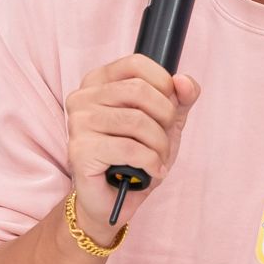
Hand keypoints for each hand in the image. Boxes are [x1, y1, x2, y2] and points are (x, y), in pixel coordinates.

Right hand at [64, 53, 199, 240]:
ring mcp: (78, 123)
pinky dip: (151, 162)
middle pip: (139, 91)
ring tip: (159, 158)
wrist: (113, 199)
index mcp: (99, 81)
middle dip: (164, 118)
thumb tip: (185, 82)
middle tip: (165, 139)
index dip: (163, 83)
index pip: (136, 63)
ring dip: (159, 145)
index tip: (169, 108)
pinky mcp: (80, 150)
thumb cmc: (135, 156)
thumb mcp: (165, 121)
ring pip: (137, 121)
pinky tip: (153, 170)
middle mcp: (83, 97)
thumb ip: (180, 98)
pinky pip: (130, 148)